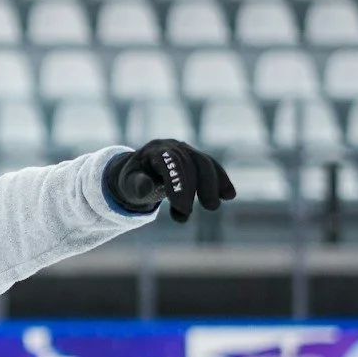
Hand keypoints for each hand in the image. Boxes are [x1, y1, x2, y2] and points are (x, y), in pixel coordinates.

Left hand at [108, 139, 235, 223]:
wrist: (139, 171)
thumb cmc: (134, 180)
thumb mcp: (128, 184)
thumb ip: (136, 185)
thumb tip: (145, 189)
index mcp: (154, 151)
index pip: (170, 162)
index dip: (180, 184)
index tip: (184, 210)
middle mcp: (172, 146)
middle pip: (190, 161)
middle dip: (199, 186)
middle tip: (205, 209)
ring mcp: (186, 150)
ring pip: (204, 162)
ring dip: (213, 184)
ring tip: (213, 206)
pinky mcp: (196, 158)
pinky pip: (211, 166)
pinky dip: (221, 180)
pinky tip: (229, 195)